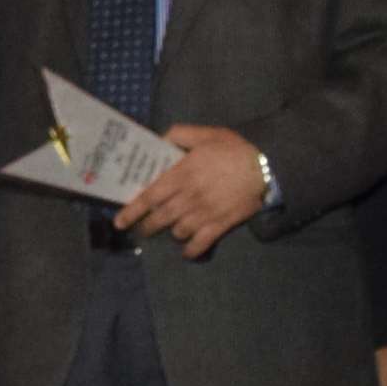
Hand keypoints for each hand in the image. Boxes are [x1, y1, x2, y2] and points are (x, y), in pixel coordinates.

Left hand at [114, 125, 267, 259]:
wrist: (267, 167)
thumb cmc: (234, 149)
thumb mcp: (206, 134)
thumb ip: (179, 134)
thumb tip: (159, 141)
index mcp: (181, 175)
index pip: (148, 197)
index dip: (131, 211)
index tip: (119, 222)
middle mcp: (188, 198)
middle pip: (159, 219)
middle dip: (146, 226)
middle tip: (141, 229)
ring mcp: (204, 214)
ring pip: (177, 232)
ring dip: (170, 233)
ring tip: (169, 230)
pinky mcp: (220, 225)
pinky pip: (200, 244)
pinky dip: (191, 251)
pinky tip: (187, 251)